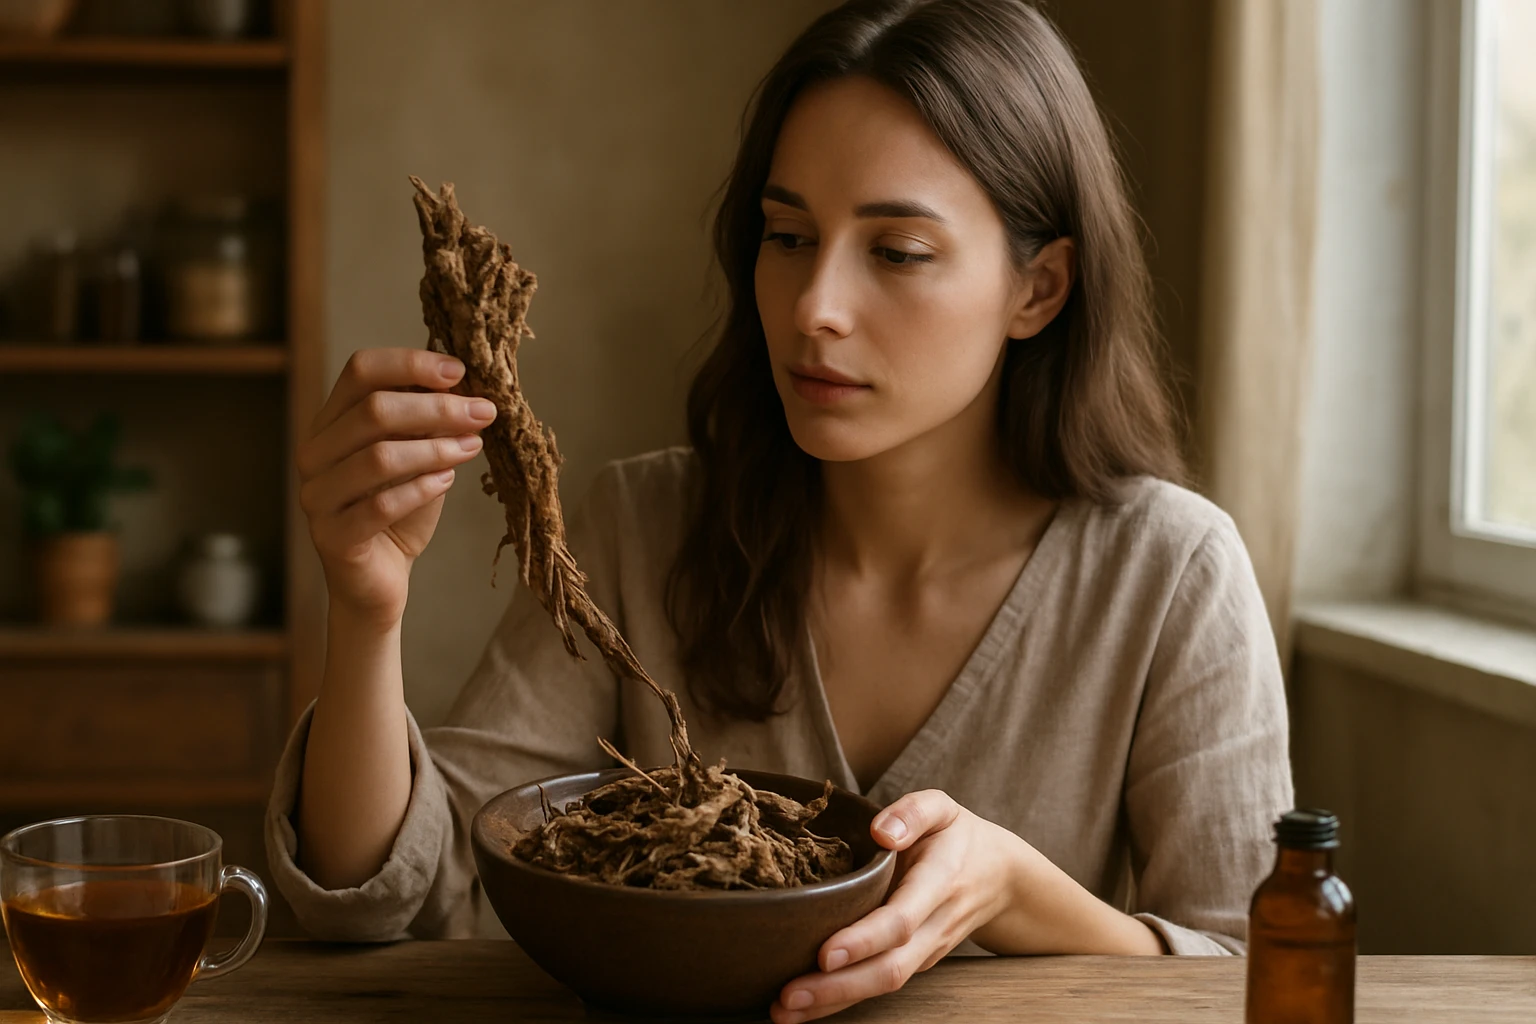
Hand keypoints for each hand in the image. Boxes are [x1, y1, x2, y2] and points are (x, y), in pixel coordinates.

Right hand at [297, 347, 496, 626]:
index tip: (460, 370)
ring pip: (378, 456)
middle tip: (483, 412)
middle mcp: (314, 453)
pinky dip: (421, 489)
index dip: (410, 363)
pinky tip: (448, 481)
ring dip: (435, 448)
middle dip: (437, 408)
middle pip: (372, 410)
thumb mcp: (419, 454)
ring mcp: (317, 496)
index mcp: (330, 422)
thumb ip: (428, 421)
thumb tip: (464, 382)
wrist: (381, 577)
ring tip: (473, 446)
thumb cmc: (401, 508)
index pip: (360, 371)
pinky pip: (380, 506)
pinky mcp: (333, 537)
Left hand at [770, 790, 1161, 1021]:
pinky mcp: (915, 962)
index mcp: (940, 881)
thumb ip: (914, 812)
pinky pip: (879, 985)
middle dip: (839, 987)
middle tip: (788, 996)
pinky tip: (804, 1006)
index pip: (901, 920)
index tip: (824, 953)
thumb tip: (881, 831)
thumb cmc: (957, 836)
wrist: (1000, 876)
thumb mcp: (942, 807)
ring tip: (784, 1010)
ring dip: (834, 1002)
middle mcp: (934, 925)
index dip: (864, 940)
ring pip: (884, 985)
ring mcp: (926, 950)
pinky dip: (841, 1000)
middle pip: (890, 968)